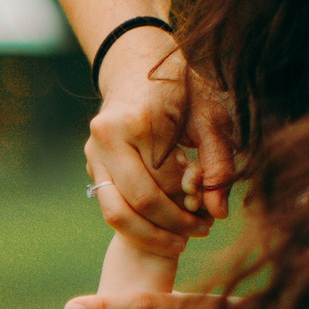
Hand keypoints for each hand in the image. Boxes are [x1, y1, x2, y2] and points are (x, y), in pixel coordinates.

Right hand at [86, 29, 235, 260]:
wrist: (135, 66)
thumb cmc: (181, 91)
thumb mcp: (210, 120)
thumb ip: (218, 166)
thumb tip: (218, 212)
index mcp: (140, 121)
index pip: (168, 181)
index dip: (192, 204)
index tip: (212, 213)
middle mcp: (109, 137)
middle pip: (141, 201)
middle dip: (172, 225)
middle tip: (200, 233)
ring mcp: (93, 151)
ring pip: (116, 212)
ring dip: (149, 234)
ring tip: (178, 241)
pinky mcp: (90, 163)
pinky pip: (110, 205)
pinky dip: (135, 223)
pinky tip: (161, 225)